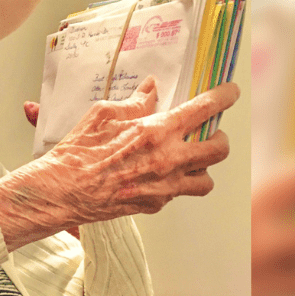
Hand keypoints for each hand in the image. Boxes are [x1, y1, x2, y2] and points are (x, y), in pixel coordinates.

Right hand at [0, 76, 239, 250]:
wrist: (63, 191)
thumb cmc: (78, 152)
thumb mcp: (103, 114)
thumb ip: (134, 102)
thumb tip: (150, 90)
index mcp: (158, 131)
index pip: (205, 109)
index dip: (224, 97)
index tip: (230, 93)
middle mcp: (169, 160)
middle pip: (219, 149)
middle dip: (219, 137)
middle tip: (208, 131)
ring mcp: (165, 186)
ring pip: (207, 179)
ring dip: (202, 167)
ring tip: (188, 159)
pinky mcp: (155, 204)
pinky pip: (180, 194)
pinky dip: (177, 183)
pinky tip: (159, 174)